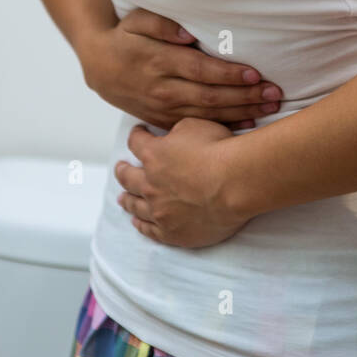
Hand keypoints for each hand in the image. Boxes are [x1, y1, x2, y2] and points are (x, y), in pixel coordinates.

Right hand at [80, 8, 282, 131]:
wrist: (99, 67)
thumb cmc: (125, 37)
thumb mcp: (136, 21)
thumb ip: (161, 23)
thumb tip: (188, 33)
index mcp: (158, 61)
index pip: (200, 70)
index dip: (228, 74)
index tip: (254, 74)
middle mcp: (162, 88)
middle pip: (209, 96)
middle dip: (244, 96)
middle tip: (274, 93)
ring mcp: (163, 108)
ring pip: (207, 115)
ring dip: (240, 112)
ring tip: (269, 108)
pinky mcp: (163, 120)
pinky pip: (197, 127)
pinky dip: (222, 127)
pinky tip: (246, 125)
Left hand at [114, 116, 249, 248]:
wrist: (236, 183)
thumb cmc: (219, 151)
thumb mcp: (195, 125)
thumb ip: (177, 130)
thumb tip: (172, 136)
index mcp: (153, 155)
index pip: (136, 143)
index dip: (137, 136)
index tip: (139, 134)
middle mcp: (151, 184)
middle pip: (128, 178)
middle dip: (123, 171)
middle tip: (121, 169)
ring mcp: (160, 211)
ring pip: (135, 206)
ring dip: (127, 200)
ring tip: (123, 199)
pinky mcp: (172, 232)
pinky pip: (150, 231)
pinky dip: (142, 225)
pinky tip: (137, 222)